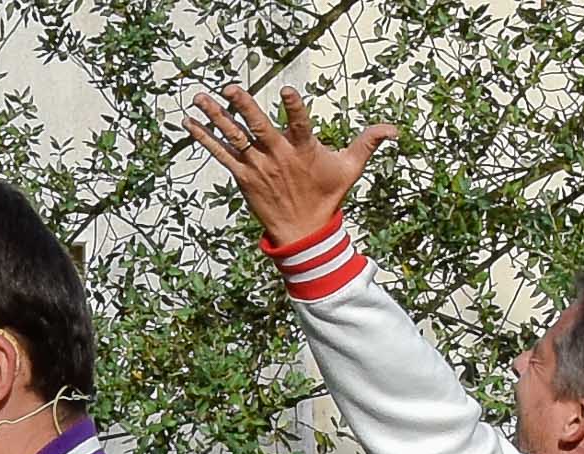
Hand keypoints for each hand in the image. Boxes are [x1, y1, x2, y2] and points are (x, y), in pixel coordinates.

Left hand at [185, 85, 396, 251]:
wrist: (304, 233)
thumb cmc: (327, 197)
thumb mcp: (350, 168)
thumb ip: (368, 142)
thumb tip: (394, 130)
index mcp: (304, 149)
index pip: (300, 123)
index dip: (294, 107)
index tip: (285, 89)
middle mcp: (278, 156)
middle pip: (259, 127)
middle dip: (244, 107)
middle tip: (229, 89)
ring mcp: (258, 166)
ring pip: (235, 137)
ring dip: (216, 116)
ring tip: (200, 97)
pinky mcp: (243, 177)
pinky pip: (220, 154)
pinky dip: (204, 138)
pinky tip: (189, 122)